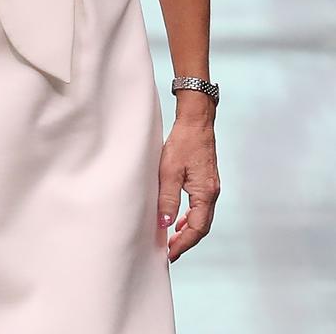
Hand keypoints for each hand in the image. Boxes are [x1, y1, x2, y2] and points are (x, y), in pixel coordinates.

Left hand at [157, 111, 219, 261]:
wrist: (196, 122)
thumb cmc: (183, 142)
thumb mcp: (169, 170)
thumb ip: (168, 198)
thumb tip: (165, 223)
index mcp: (205, 193)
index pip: (197, 228)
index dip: (183, 244)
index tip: (170, 255)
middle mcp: (212, 193)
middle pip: (202, 227)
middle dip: (186, 241)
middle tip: (170, 252)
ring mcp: (211, 187)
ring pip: (202, 218)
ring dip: (188, 231)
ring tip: (172, 240)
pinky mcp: (206, 181)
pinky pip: (201, 207)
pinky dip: (190, 217)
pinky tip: (179, 219)